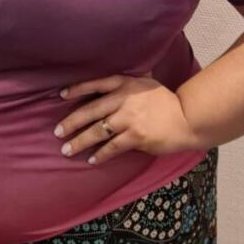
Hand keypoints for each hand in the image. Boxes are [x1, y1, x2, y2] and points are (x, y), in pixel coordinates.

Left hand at [53, 73, 201, 164]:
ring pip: (98, 131)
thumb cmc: (166, 101)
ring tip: (67, 149)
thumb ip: (128, 84)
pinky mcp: (136, 137)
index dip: (77, 90)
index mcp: (125, 83)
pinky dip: (100, 154)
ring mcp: (129, 118)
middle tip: (57, 132)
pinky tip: (91, 159)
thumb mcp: (146, 83)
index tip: (61, 96)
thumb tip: (110, 84)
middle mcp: (124, 99)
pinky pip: (112, 147)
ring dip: (80, 141)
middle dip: (71, 122)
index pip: (95, 85)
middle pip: (91, 110)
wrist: (187, 118)